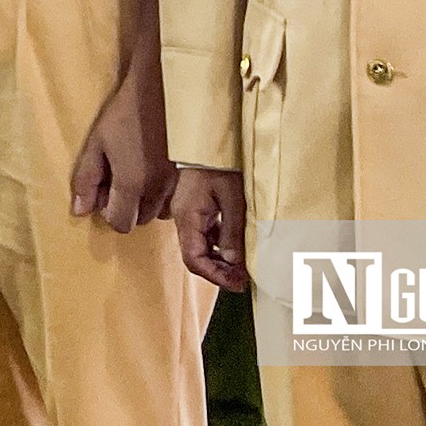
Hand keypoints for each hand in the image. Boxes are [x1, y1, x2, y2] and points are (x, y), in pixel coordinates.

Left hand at [70, 64, 175, 233]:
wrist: (161, 90)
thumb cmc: (125, 114)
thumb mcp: (96, 143)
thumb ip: (86, 179)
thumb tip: (79, 211)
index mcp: (132, 183)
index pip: (120, 223)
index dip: (108, 211)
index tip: (105, 190)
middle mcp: (158, 190)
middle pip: (140, 220)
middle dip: (128, 207)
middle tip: (120, 178)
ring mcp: (178, 183)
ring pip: (160, 212)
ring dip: (147, 202)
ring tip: (139, 173)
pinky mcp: (190, 175)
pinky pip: (175, 199)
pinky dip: (164, 194)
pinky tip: (156, 171)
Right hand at [173, 168, 250, 291]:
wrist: (209, 143)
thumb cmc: (220, 166)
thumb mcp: (232, 199)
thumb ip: (232, 231)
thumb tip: (234, 261)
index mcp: (187, 217)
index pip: (193, 258)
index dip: (214, 275)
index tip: (237, 283)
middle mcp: (183, 219)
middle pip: (195, 257)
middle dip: (218, 271)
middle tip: (243, 279)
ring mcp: (187, 215)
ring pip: (200, 248)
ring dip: (219, 261)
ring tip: (242, 267)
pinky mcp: (195, 211)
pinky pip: (204, 236)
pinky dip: (219, 247)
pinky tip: (234, 248)